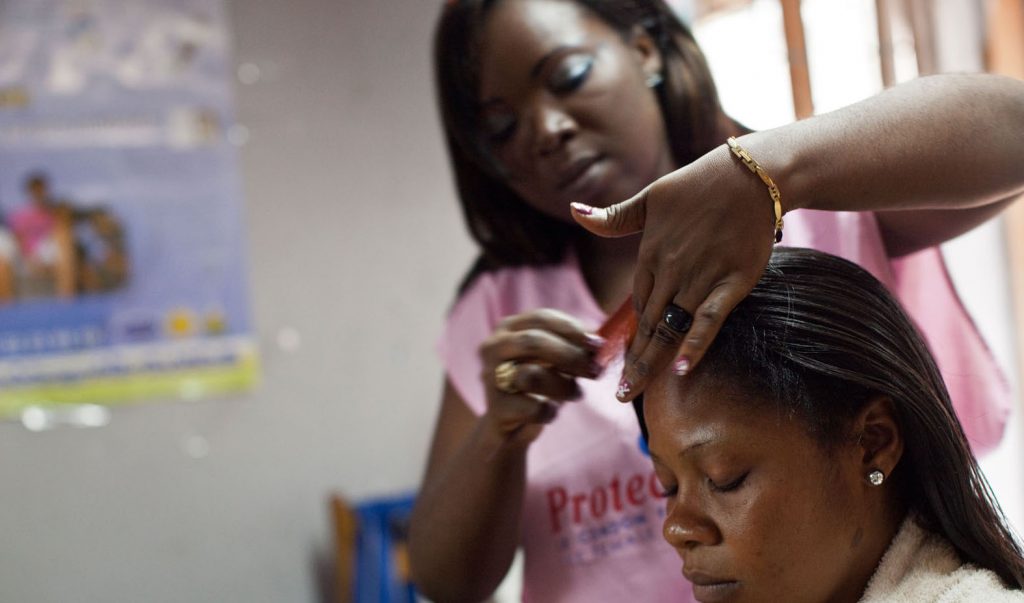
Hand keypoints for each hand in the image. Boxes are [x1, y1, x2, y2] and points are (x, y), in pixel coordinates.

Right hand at [479, 309, 604, 445]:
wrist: (509, 428)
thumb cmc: (537, 387)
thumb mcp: (554, 360)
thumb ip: (572, 346)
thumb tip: (597, 340)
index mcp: (508, 328)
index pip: (540, 318)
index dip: (571, 329)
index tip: (597, 343)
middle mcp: (493, 348)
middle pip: (533, 342)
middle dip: (570, 355)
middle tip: (594, 370)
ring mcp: (490, 378)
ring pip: (532, 375)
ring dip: (563, 386)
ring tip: (576, 394)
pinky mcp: (495, 409)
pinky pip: (533, 408)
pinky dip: (550, 412)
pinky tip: (552, 413)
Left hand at [571, 144, 775, 400]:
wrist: (752, 174)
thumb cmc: (700, 182)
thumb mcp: (650, 197)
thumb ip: (614, 217)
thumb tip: (575, 211)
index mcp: (650, 254)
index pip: (635, 303)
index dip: (628, 335)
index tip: (619, 363)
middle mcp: (671, 270)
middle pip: (647, 325)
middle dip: (633, 362)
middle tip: (620, 396)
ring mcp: (701, 278)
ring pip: (670, 328)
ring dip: (652, 363)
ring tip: (636, 392)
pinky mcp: (732, 282)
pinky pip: (710, 319)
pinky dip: (696, 345)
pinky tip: (681, 370)